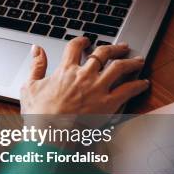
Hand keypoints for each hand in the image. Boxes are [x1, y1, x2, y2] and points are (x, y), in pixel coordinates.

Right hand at [20, 37, 149, 114]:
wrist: (50, 133)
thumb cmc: (38, 113)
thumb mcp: (29, 86)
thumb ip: (36, 65)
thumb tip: (36, 49)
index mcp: (65, 70)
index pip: (75, 46)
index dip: (81, 41)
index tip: (86, 40)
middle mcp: (85, 75)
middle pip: (103, 53)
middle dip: (114, 47)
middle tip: (121, 46)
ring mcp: (98, 88)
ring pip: (120, 67)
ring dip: (131, 61)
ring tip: (138, 60)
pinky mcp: (109, 103)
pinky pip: (128, 90)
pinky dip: (138, 85)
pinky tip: (144, 83)